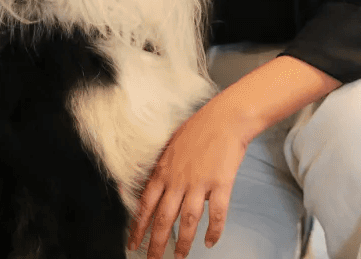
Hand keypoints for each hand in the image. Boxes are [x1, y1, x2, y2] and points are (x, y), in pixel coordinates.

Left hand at [128, 97, 253, 258]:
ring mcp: (200, 183)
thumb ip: (161, 166)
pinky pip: (217, 214)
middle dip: (156, 243)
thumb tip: (151, 182)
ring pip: (187, 221)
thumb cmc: (200, 126)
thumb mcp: (171, 144)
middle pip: (163, 219)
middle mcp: (178, 180)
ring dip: (183, 243)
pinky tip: (210, 241)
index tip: (133, 243)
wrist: (226, 117)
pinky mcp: (220, 184)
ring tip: (180, 257)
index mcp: (163, 171)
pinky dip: (214, 231)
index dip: (138, 227)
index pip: (145, 205)